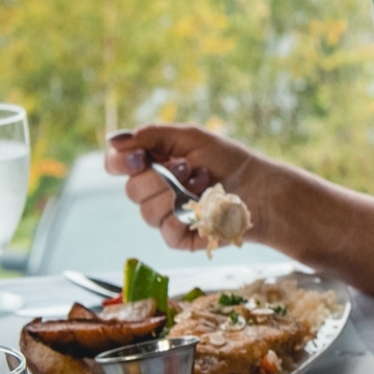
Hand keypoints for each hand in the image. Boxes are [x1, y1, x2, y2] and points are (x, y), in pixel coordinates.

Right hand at [104, 124, 261, 251]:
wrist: (260, 188)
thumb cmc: (227, 160)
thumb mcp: (191, 137)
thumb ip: (152, 135)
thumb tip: (113, 139)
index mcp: (152, 164)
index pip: (116, 164)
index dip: (120, 162)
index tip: (141, 157)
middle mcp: (153, 191)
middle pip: (131, 190)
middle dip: (161, 177)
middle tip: (189, 166)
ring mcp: (165, 216)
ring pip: (147, 211)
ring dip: (178, 194)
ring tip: (205, 183)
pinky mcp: (178, 238)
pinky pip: (165, 230)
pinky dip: (186, 217)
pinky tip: (206, 206)